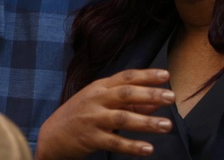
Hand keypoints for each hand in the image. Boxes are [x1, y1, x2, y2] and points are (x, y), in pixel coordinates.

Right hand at [35, 69, 174, 159]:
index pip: (126, 77)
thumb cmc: (81, 116)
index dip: (146, 75)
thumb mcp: (101, 103)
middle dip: (150, 94)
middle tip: (171, 97)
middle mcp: (96, 99)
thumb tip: (156, 102)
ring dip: (147, 122)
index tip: (166, 75)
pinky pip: (114, 142)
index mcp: (100, 87)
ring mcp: (92, 119)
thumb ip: (129, 102)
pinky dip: (132, 145)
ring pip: (123, 118)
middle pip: (126, 93)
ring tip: (167, 126)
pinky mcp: (90, 138)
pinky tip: (148, 148)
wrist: (52, 136)